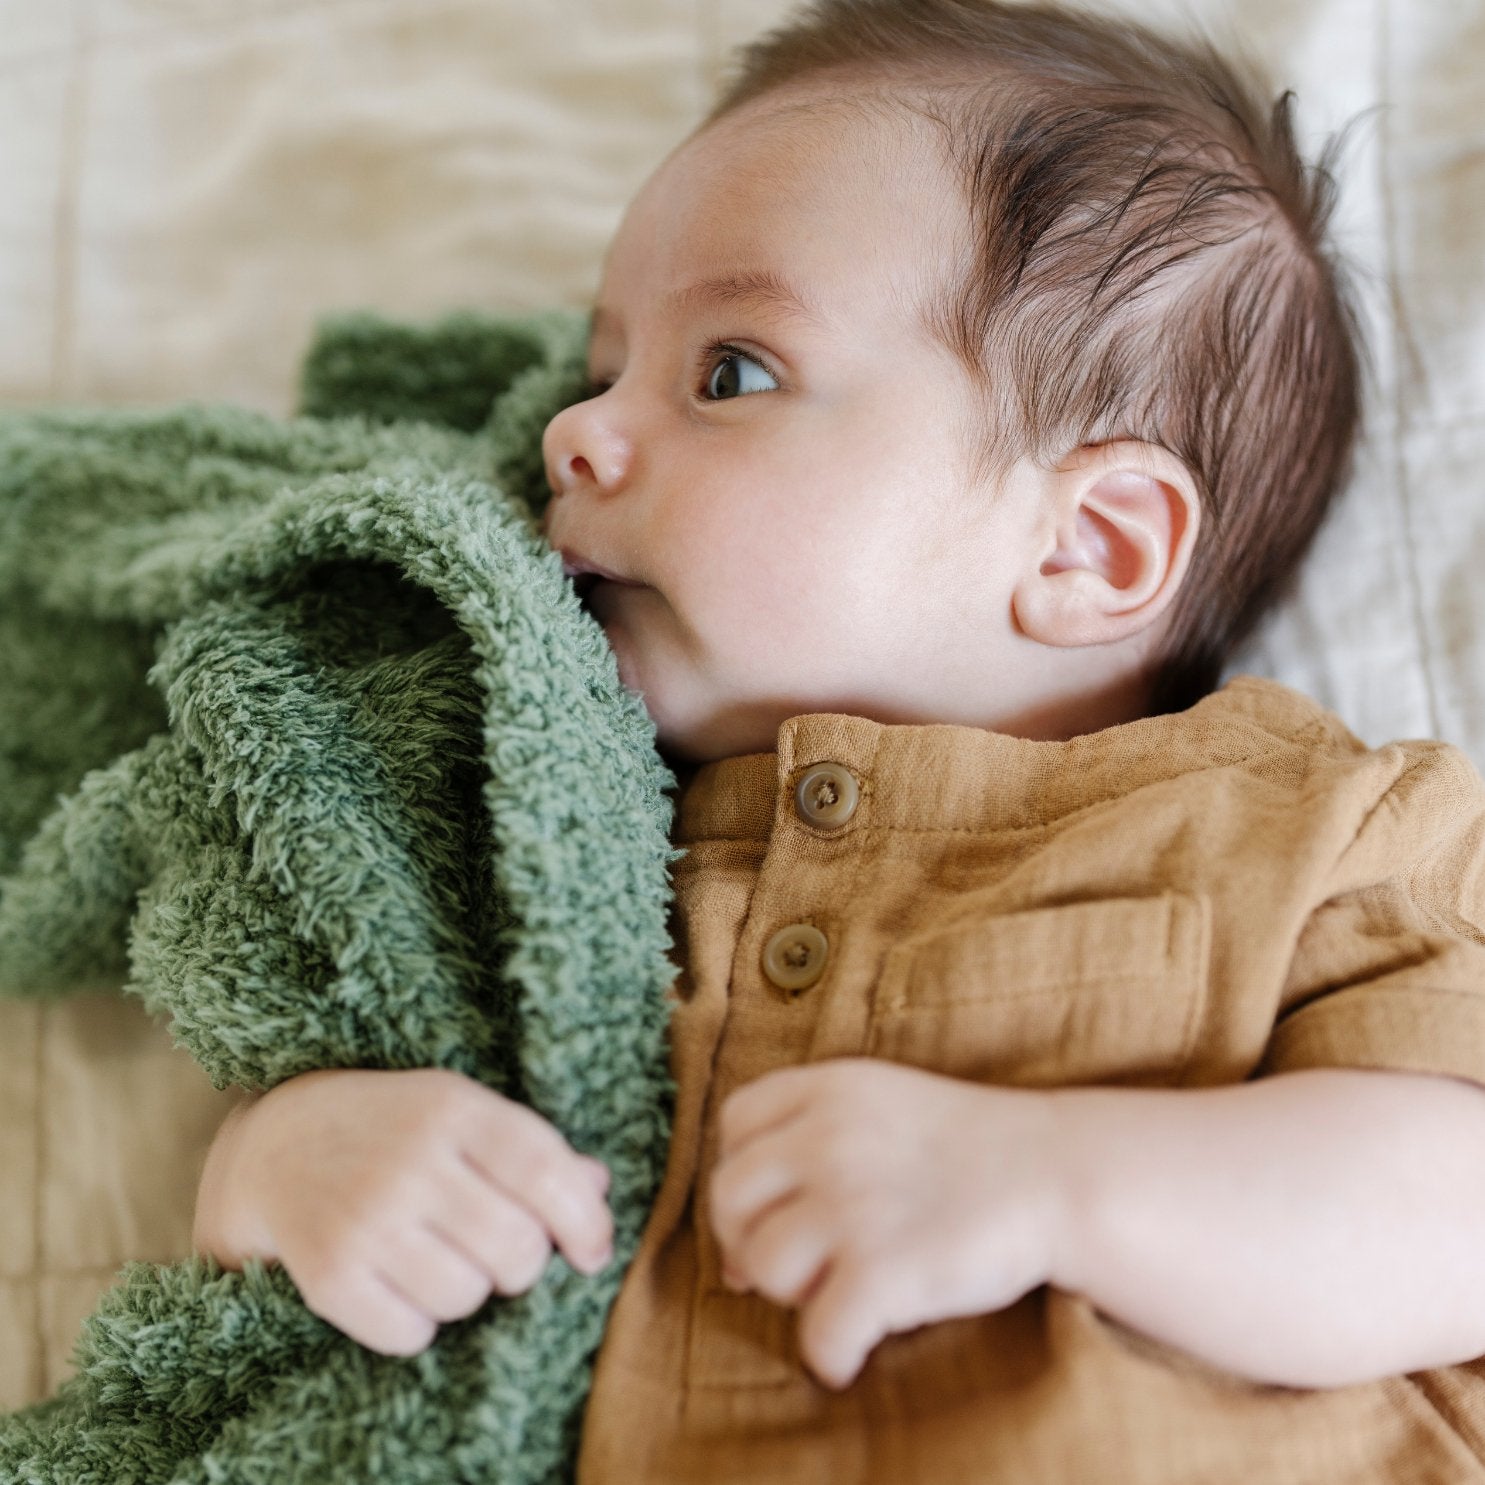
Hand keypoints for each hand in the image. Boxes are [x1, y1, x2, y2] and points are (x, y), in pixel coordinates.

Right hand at [193, 1067, 612, 1356]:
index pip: (543, 1169)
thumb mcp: (463, 1111)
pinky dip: (418, 1322)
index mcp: (452, 1106)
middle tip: (503, 1249)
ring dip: (470, 1289)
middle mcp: (408, 1159)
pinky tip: (403, 1283)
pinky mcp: (327, 1275)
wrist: (280, 1144)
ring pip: (466, 1295)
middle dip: (524, 1261)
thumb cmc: (395, 1128)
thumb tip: (598, 1187)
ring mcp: (364, 1218)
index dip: (584, 1220)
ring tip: (445, 1257)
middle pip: (514, 1245)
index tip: (592, 1251)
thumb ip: (532, 1148)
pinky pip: (410, 1333)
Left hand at [708, 1058, 1060, 1388]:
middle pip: (730, 1199)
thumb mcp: (880, 1105)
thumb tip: (735, 1260)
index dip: (746, 1170)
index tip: (778, 1204)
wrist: (1057, 1174)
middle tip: (802, 1262)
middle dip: (752, 1238)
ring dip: (792, 1293)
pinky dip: (829, 1355)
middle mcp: (826, 1139)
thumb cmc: (966, 1149)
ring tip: (839, 1293)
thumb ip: (806, 1147)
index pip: (734, 1125)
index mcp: (827, 1088)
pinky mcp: (882, 1271)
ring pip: (761, 1266)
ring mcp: (851, 1204)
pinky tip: (852, 1352)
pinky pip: (816, 1334)